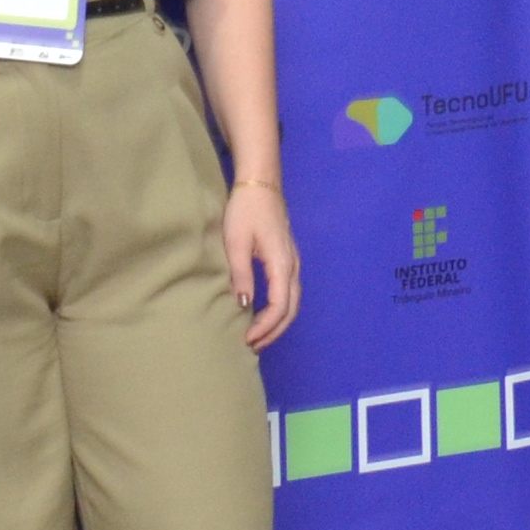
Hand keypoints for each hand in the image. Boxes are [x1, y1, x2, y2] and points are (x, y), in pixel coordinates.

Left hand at [224, 175, 303, 350]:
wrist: (260, 183)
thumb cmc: (246, 210)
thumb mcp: (236, 243)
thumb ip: (241, 275)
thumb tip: (243, 305)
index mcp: (282, 264)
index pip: (280, 306)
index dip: (265, 326)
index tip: (247, 338)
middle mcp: (293, 266)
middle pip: (291, 309)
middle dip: (274, 331)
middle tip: (253, 346)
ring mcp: (293, 262)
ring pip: (292, 301)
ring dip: (277, 322)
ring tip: (258, 335)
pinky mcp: (287, 258)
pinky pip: (288, 291)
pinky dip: (279, 308)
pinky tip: (262, 313)